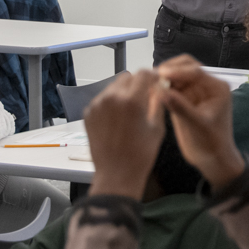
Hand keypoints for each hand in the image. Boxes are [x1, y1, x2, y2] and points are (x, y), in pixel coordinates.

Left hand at [84, 70, 165, 199]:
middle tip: (143, 98)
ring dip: (124, 92)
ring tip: (129, 111)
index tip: (156, 82)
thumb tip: (159, 87)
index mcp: (131, 101)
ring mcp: (97, 105)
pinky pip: (103, 98)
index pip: (143, 73)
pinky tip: (117, 119)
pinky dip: (111, 103)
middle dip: (137, 84)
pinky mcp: (88, 113)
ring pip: (114, 86)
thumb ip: (158, 102)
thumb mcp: (157, 127)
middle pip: (127, 77)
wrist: (116, 175)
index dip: (152, 76)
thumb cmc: (141, 155)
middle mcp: (112, 98)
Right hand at [158, 55, 245, 190]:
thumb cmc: (211, 143)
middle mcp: (205, 85)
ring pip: (175, 76)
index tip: (161, 74)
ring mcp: (193, 91)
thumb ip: (182, 108)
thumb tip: (162, 92)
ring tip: (148, 83)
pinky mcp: (183, 99)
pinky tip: (150, 92)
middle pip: (185, 67)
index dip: (177, 71)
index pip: (195, 71)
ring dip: (163, 78)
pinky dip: (160, 88)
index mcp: (216, 87)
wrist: (212, 159)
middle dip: (169, 70)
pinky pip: (170, 88)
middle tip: (153, 77)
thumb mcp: (198, 125)